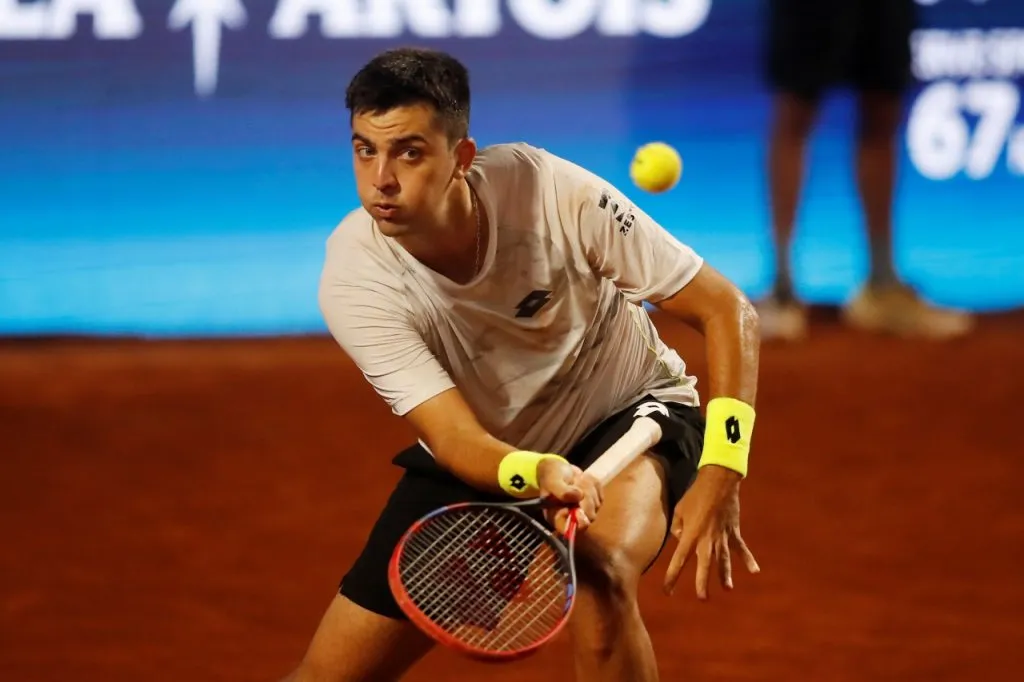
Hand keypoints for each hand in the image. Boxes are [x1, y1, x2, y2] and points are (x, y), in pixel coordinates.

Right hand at [536, 458, 602, 534]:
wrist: (558, 468)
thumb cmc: (551, 476)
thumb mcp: (552, 481)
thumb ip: (561, 490)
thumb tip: (578, 496)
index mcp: (557, 518)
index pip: (571, 530)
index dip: (578, 520)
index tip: (578, 504)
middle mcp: (572, 519)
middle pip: (589, 517)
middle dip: (585, 497)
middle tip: (575, 483)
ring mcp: (585, 512)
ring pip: (596, 504)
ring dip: (588, 488)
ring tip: (576, 480)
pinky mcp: (594, 502)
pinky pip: (600, 494)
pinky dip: (593, 485)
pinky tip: (582, 480)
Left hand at [663, 465, 759, 597]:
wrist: (718, 481)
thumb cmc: (695, 494)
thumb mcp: (679, 510)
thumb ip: (676, 527)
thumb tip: (680, 540)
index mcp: (690, 534)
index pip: (679, 560)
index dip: (672, 576)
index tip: (667, 591)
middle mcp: (706, 538)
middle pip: (704, 565)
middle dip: (702, 582)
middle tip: (702, 599)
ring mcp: (722, 536)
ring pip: (723, 559)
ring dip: (725, 575)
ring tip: (727, 588)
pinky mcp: (733, 531)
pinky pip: (741, 548)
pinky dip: (748, 559)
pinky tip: (754, 570)